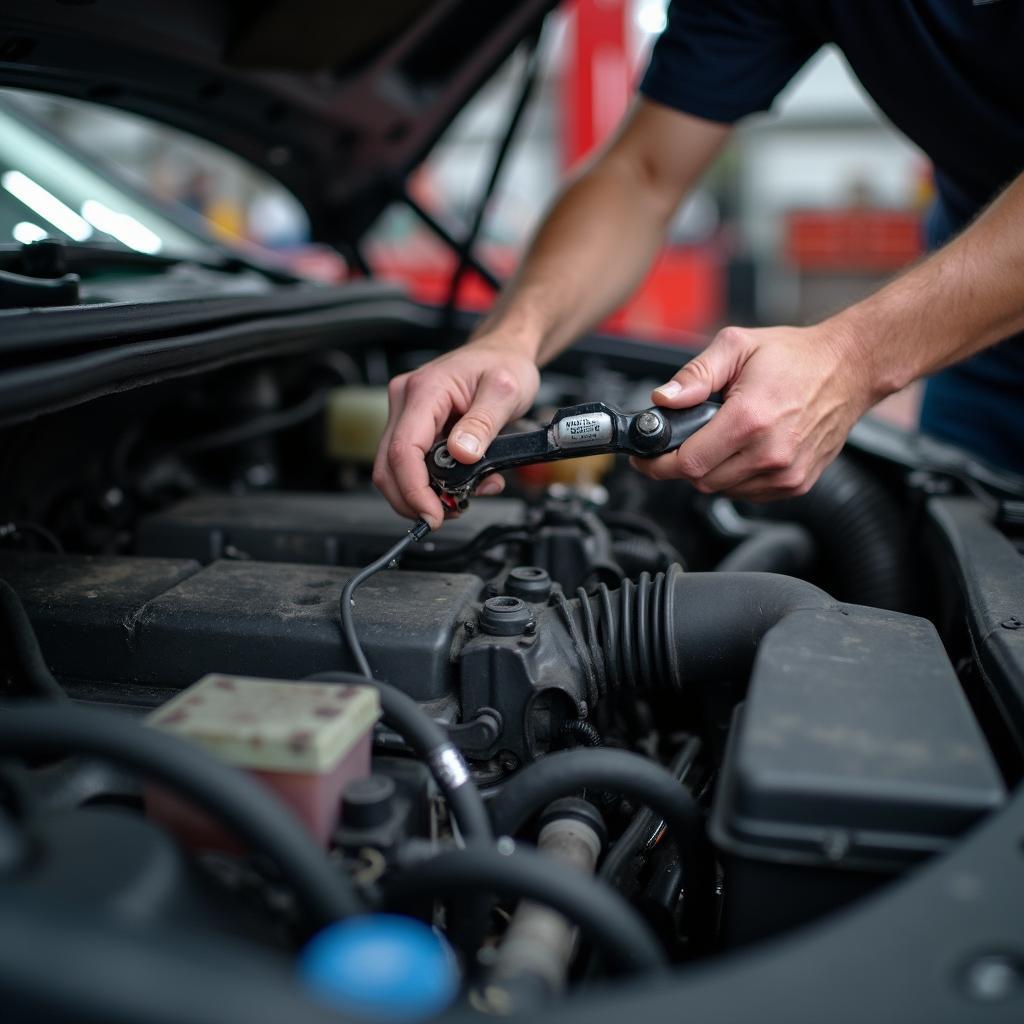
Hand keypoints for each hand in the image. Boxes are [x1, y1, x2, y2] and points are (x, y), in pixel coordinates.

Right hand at [373, 336, 539, 528]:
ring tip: (462, 498)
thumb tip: (462, 454)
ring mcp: (407, 414)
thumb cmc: (504, 363)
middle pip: (388, 466)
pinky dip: (432, 483)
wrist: (503, 351)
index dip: (413, 489)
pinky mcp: (415, 426)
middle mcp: (406, 401)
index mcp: (425, 390)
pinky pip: (412, 463)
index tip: (433, 513)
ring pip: (396, 469)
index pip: (402, 449)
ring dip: (424, 494)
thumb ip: (483, 424)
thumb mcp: (505, 392)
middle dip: (414, 500)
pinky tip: (461, 484)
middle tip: (446, 514)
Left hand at [631, 323, 875, 500]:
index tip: (646, 458)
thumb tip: (663, 399)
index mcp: (750, 419)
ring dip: (710, 471)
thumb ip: (694, 375)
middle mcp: (770, 453)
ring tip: (717, 439)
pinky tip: (741, 450)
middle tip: (681, 442)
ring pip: (723, 490)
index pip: (688, 463)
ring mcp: (786, 473)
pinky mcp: (797, 484)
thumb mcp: (736, 347)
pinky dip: (735, 477)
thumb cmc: (795, 356)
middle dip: (683, 464)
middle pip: (701, 481)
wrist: (849, 368)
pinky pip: (748, 493)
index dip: (660, 462)